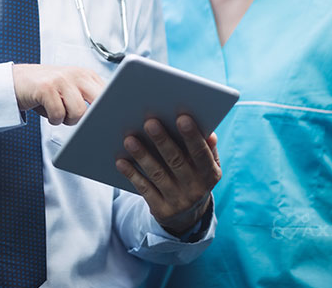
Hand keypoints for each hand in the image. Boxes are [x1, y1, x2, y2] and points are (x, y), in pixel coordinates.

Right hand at [12, 64, 105, 125]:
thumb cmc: (47, 89)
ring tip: (59, 113)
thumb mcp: (72, 89)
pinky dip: (53, 119)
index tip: (103, 119)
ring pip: (79, 112)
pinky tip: (47, 111)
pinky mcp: (46, 88)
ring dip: (67, 120)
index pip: (110, 94)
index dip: (108, 110)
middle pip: (99, 103)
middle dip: (90, 117)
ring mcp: (61, 79)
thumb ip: (90, 98)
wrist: (16, 81)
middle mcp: (77, 74)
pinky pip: (58, 115)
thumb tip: (108, 117)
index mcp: (87, 75)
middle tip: (76, 117)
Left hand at [115, 115, 219, 235]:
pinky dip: (132, 174)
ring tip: (129, 140)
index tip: (182, 118)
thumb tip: (208, 132)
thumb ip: (206, 147)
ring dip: (142, 156)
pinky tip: (121, 161)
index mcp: (210, 174)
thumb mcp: (207, 164)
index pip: (201, 153)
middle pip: (176, 161)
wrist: (188, 214)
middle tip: (150, 123)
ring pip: (157, 174)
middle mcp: (196, 189)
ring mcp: (178, 201)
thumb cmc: (194, 175)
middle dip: (163, 141)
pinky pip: (144, 189)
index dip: (192, 136)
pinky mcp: (161, 210)